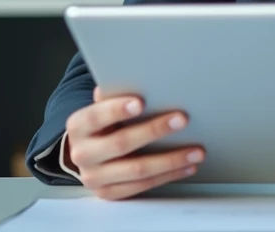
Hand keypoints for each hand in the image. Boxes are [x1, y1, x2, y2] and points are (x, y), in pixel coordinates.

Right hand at [64, 86, 203, 199]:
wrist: (86, 154)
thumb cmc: (100, 125)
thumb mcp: (100, 109)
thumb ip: (112, 97)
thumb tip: (130, 80)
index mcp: (78, 126)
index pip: (96, 116)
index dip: (117, 109)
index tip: (141, 102)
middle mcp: (82, 154)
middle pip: (121, 143)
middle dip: (154, 130)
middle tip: (182, 119)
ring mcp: (95, 177)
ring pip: (137, 170)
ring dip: (171, 160)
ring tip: (196, 151)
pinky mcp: (109, 193)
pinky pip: (143, 186)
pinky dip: (168, 176)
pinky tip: (186, 166)